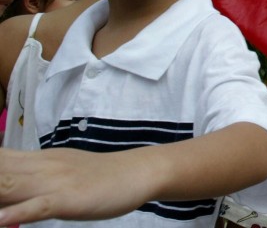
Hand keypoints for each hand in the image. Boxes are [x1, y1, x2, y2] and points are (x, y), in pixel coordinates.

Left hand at [0, 148, 156, 224]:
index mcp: (34, 161)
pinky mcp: (67, 200)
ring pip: (7, 187)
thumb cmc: (98, 177)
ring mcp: (52, 183)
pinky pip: (37, 207)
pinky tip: (2, 221)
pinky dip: (17, 214)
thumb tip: (8, 181)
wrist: (137, 172)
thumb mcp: (59, 173)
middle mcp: (38, 168)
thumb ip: (29, 177)